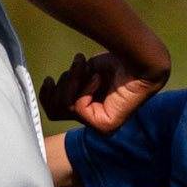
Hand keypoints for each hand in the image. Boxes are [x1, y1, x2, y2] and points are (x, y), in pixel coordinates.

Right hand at [39, 51, 166, 133]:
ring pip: (65, 107)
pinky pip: (79, 108)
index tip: (49, 78)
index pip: (56, 111)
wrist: (139, 60)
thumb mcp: (83, 72)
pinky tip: (100, 79)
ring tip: (88, 67)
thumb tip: (48, 86)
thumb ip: (69, 83)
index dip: (47, 96)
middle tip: (79, 65)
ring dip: (73, 81)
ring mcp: (101, 126)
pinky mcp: (106, 127)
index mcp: (90, 109)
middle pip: (55, 111)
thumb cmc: (117, 61)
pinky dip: (86, 88)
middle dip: (64, 84)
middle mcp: (95, 120)